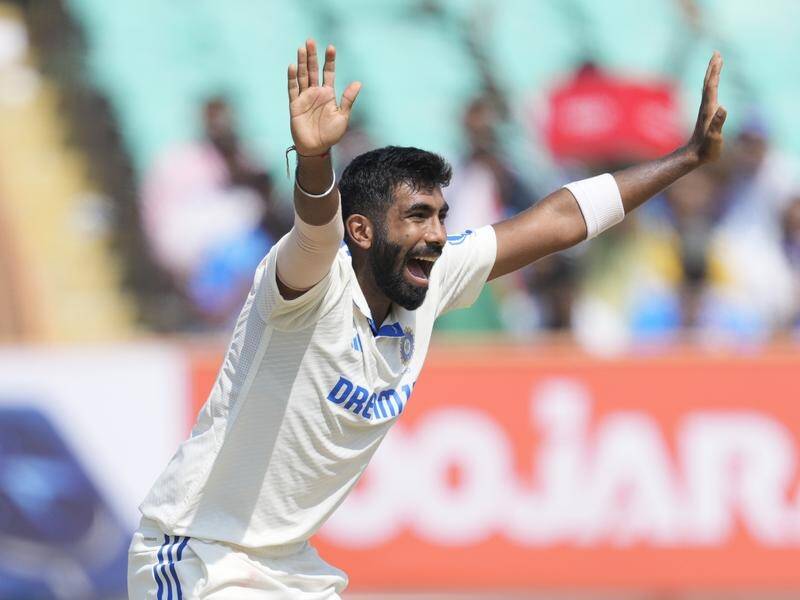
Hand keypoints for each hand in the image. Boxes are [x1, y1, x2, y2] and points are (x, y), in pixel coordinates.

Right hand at [288, 39, 360, 155]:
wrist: (317, 148)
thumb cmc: (331, 134)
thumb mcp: (343, 116)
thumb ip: (348, 100)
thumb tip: (358, 83)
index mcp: (328, 94)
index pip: (328, 73)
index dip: (329, 60)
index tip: (331, 47)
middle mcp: (315, 93)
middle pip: (312, 70)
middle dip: (312, 56)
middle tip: (310, 41)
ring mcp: (304, 98)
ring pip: (302, 76)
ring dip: (301, 63)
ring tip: (301, 48)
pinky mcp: (295, 105)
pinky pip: (293, 89)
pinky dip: (292, 78)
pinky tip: (292, 67)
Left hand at [687, 51, 726, 163]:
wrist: (693, 157)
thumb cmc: (705, 149)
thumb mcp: (714, 138)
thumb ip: (718, 123)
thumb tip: (723, 107)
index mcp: (708, 109)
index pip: (711, 86)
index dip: (715, 71)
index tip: (717, 57)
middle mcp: (706, 107)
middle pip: (708, 83)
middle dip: (713, 68)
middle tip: (716, 53)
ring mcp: (705, 110)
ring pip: (708, 88)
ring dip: (712, 74)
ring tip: (716, 63)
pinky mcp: (706, 115)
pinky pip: (710, 95)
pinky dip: (713, 85)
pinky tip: (714, 84)